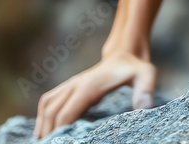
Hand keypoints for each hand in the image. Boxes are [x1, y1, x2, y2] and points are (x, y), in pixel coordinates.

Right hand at [34, 51, 156, 139]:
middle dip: (47, 130)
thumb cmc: (135, 68)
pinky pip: (48, 100)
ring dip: (41, 123)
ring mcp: (71, 84)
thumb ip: (146, 90)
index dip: (60, 130)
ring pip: (47, 104)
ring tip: (42, 140)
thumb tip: (145, 107)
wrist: (124, 55)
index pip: (67, 112)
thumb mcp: (146, 76)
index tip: (59, 142)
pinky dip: (43, 114)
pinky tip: (44, 128)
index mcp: (89, 86)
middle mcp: (75, 84)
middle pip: (52, 111)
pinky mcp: (70, 86)